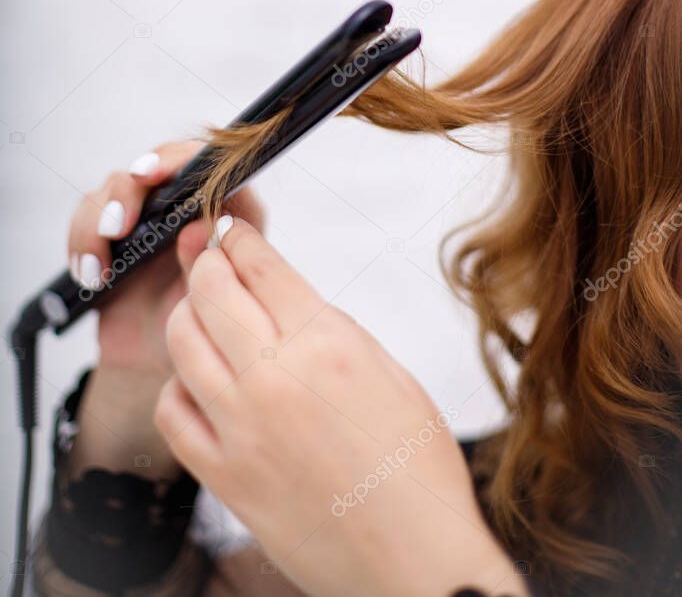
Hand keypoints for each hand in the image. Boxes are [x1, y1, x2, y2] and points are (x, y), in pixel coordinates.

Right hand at [67, 141, 263, 373]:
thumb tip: (202, 222)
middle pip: (155, 166)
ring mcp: (147, 214)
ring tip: (102, 270)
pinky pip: (88, 218)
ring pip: (115, 188)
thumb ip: (210, 261)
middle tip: (118, 226)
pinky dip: (83, 243)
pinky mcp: (112, 232)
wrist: (164, 361)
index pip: (206, 164)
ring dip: (99, 222)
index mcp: (226, 209)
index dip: (178, 160)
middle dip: (129, 190)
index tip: (151, 175)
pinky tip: (92, 276)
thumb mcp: (217, 299)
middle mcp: (186, 202)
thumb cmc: (204, 328)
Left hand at [155, 219, 526, 596]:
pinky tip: (199, 384)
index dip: (240, 238)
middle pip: (211, 292)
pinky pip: (173, 413)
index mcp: (327, 345)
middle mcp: (276, 379)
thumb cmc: (417, 471)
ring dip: (187, 315)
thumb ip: (332, 330)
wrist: (412, 561)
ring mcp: (242, 429)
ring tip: (202, 313)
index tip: (231, 230)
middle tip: (211, 258)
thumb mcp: (391, 373)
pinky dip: (178, 387)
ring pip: (181, 343)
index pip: (261, 266)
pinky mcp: (224, 475)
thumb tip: (289, 300)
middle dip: (207, 263)